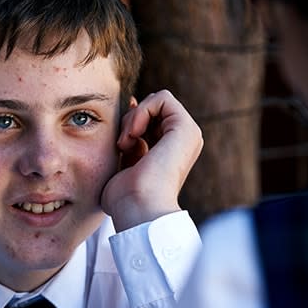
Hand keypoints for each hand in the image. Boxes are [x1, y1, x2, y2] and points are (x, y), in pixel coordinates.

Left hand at [101, 90, 202, 231]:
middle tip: (122, 145)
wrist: (138, 209)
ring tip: (126, 143)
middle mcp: (181, 143)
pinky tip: (133, 135)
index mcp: (170, 153)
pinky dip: (141, 112)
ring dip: (133, 118)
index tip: (120, 141)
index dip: (130, 122)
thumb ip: (129, 139)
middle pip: (151, 109)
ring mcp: (187, 135)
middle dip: (130, 120)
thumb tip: (130, 105)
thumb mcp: (124, 163)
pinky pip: (162, 98)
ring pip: (156, 102)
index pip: (149, 120)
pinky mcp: (186, 128)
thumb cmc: (125, 198)